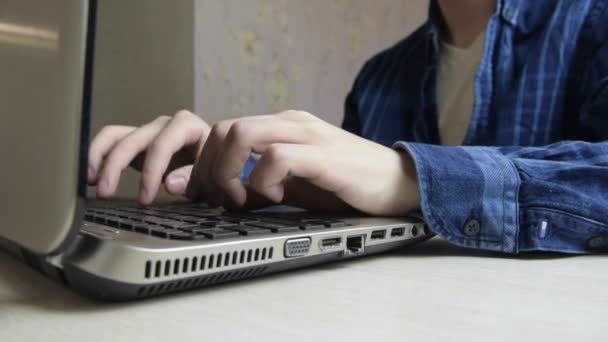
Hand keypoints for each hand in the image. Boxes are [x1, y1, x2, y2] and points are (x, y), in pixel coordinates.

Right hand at [88, 110, 209, 203]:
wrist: (218, 162)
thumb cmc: (216, 166)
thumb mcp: (211, 174)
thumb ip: (192, 177)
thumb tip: (168, 183)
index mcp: (187, 127)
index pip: (162, 145)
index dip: (151, 172)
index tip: (144, 199)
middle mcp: (165, 125)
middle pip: (134, 139)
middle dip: (116, 165)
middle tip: (105, 193)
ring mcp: (149, 131)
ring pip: (116, 136)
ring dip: (100, 158)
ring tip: (91, 182)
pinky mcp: (137, 141)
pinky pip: (111, 141)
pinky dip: (98, 156)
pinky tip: (91, 177)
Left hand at [187, 110, 420, 215]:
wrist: (399, 183)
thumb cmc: (348, 184)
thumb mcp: (295, 186)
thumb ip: (260, 186)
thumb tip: (224, 197)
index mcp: (282, 126)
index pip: (224, 130)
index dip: (204, 164)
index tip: (205, 195)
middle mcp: (291, 123)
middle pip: (225, 128)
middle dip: (208, 169)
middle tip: (218, 200)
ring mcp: (308, 135)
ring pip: (242, 134)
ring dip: (229, 173)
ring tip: (243, 199)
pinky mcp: (324, 155)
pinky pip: (277, 158)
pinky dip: (263, 182)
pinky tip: (276, 198)